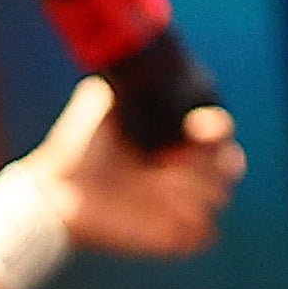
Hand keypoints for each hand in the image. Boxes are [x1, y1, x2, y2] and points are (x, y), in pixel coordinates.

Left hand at [27, 76, 244, 261]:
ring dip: (194, 190)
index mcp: (176, 136)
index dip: (217, 128)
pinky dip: (193, 224)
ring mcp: (180, 203)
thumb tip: (138, 52)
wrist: (54, 189)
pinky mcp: (172, 235)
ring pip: (221, 198)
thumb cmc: (78, 143)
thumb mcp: (102, 101)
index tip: (196, 126)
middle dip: (213, 161)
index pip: (222, 130)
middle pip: (233, 165)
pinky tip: (162, 212)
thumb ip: (128, 80)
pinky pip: (206, 235)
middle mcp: (185, 169)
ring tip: (156, 184)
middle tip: (173, 160)